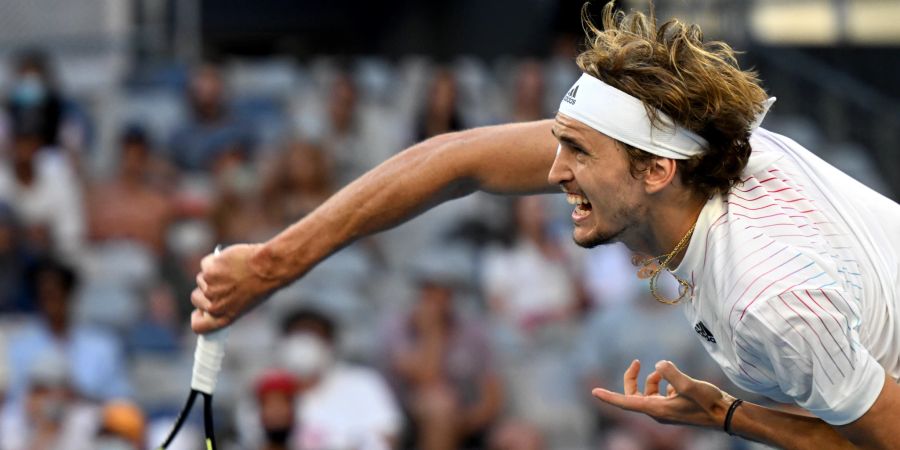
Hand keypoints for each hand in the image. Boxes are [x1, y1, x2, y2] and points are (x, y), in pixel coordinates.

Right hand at [191, 243, 281, 332]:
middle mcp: (214, 306)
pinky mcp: (209, 271)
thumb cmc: (262, 285)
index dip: (197, 317)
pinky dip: (215, 261)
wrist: (268, 268)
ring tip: (232, 270)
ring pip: (201, 279)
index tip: (199, 311)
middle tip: (220, 282)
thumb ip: (227, 306)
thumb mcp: (245, 303)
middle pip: (195, 298)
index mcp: (224, 318)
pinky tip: (229, 260)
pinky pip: (206, 264)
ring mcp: (209, 288)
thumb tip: (213, 301)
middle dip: (204, 290)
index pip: (198, 326)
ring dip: (212, 274)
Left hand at [591, 359, 734, 429]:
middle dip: (633, 378)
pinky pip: (661, 394)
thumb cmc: (709, 403)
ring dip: (652, 379)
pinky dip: (665, 383)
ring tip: (664, 370)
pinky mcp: (675, 407)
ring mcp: (667, 410)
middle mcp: (658, 412)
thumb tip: (658, 364)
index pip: (626, 402)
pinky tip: (676, 379)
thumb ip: (672, 373)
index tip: (594, 392)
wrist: (726, 415)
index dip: (609, 397)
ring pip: (648, 393)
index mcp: (657, 409)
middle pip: (634, 395)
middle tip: (636, 362)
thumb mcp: (689, 385)